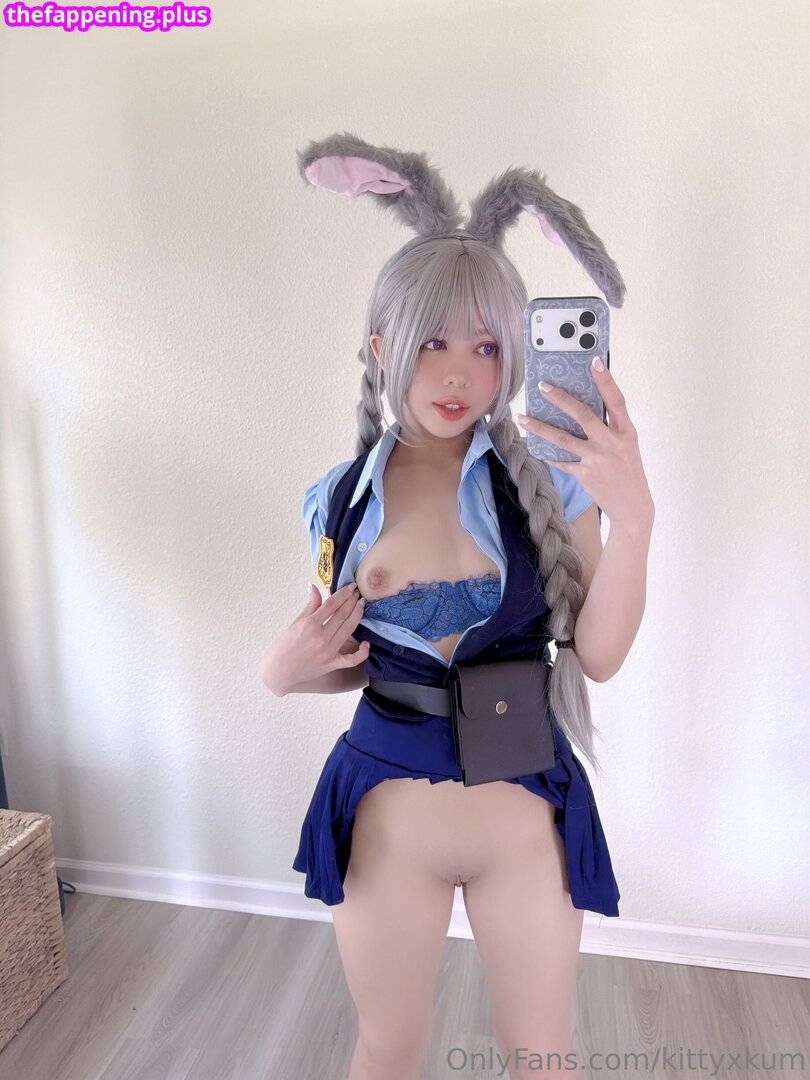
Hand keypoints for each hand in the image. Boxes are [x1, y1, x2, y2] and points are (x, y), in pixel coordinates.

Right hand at [258, 582, 368, 695]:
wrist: (278, 672)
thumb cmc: (283, 647)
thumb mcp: (295, 623)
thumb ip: (310, 605)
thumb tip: (314, 587)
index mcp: (309, 624)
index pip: (332, 604)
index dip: (344, 593)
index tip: (351, 587)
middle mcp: (320, 637)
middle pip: (342, 614)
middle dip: (352, 601)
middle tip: (358, 593)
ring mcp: (328, 651)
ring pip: (349, 630)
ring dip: (357, 615)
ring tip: (361, 605)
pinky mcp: (332, 664)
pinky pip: (352, 659)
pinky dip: (362, 652)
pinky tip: (366, 643)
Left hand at [517, 358, 654, 530]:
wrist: (633, 506)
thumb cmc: (629, 471)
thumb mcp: (627, 444)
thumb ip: (610, 427)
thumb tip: (582, 410)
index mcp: (626, 431)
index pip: (616, 400)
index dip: (606, 380)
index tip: (595, 362)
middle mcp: (611, 443)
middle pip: (582, 415)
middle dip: (560, 399)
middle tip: (543, 387)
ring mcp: (597, 459)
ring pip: (562, 439)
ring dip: (540, 428)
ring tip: (523, 418)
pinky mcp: (584, 474)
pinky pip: (561, 461)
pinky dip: (548, 454)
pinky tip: (536, 447)